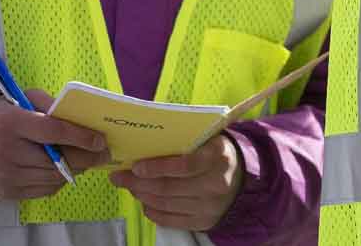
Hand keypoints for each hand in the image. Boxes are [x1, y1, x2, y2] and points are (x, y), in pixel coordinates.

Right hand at [0, 91, 108, 199]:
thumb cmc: (5, 115)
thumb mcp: (24, 99)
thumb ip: (52, 106)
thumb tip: (85, 121)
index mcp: (10, 123)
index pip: (52, 132)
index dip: (80, 137)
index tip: (100, 140)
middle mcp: (4, 152)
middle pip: (56, 160)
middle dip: (85, 157)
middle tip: (104, 153)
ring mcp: (4, 175)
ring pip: (53, 178)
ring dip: (76, 170)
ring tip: (88, 160)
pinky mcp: (6, 192)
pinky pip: (44, 190)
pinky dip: (59, 180)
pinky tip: (64, 169)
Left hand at [110, 131, 244, 231]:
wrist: (241, 177)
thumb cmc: (215, 152)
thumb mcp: (207, 139)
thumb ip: (183, 140)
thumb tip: (142, 145)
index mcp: (218, 158)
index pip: (185, 166)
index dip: (157, 167)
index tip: (136, 166)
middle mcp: (217, 184)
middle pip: (168, 187)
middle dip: (138, 183)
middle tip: (120, 177)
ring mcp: (210, 206)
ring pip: (165, 204)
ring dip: (141, 195)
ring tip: (130, 186)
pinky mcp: (204, 222)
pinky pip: (169, 219)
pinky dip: (151, 210)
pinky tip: (145, 200)